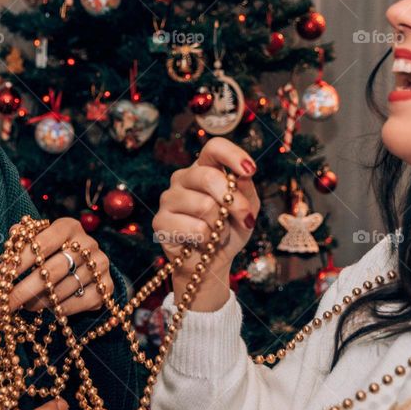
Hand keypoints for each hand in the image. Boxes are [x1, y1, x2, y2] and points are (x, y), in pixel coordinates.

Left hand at [0, 218, 115, 316]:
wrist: (89, 265)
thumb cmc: (55, 251)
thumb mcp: (41, 239)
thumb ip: (25, 238)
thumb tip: (14, 232)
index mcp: (68, 226)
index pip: (41, 243)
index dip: (18, 261)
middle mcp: (88, 243)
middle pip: (51, 270)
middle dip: (23, 290)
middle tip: (3, 305)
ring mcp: (101, 265)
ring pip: (63, 289)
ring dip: (39, 302)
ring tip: (25, 306)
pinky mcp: (107, 286)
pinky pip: (78, 303)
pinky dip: (59, 309)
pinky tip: (48, 309)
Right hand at [153, 138, 259, 310]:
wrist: (212, 262)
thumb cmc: (229, 230)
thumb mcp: (247, 209)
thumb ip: (246, 190)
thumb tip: (244, 175)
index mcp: (204, 168)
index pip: (214, 147)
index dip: (233, 155)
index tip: (250, 170)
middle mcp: (183, 178)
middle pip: (209, 176)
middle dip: (234, 201)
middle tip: (246, 218)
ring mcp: (168, 198)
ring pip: (204, 205)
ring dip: (220, 226)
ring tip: (217, 233)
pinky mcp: (160, 221)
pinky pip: (195, 228)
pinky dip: (207, 239)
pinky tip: (201, 242)